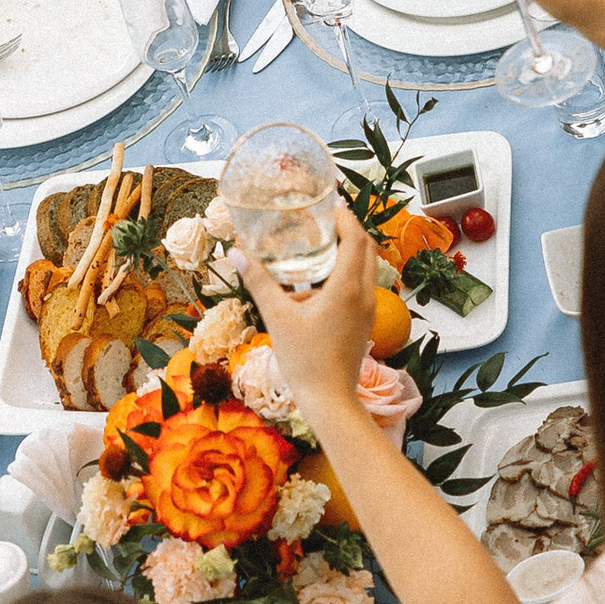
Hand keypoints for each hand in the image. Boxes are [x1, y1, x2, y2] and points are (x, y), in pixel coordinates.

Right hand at [240, 199, 379, 421]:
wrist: (330, 400)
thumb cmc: (305, 360)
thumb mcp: (277, 318)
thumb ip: (259, 282)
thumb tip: (236, 254)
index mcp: (347, 288)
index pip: (356, 238)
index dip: (344, 217)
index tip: (329, 203)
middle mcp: (365, 295)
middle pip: (366, 249)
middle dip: (349, 229)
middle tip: (325, 219)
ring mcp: (368, 310)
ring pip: (367, 269)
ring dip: (350, 252)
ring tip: (321, 245)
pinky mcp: (364, 323)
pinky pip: (362, 287)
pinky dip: (348, 273)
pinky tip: (320, 282)